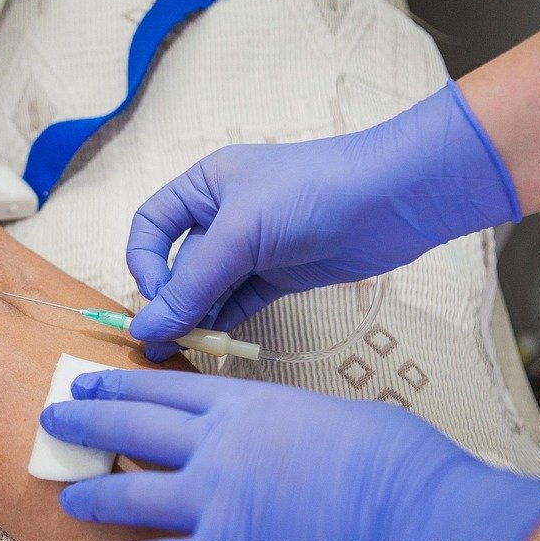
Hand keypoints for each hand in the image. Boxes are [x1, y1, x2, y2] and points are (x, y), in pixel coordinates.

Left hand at [41, 369, 539, 540]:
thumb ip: (287, 422)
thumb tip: (284, 433)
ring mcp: (212, 502)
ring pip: (129, 493)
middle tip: (54, 418)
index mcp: (245, 405)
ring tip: (67, 495)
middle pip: (131, 427)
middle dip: (87, 420)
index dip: (119, 384)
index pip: (163, 387)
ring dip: (92, 493)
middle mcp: (215, 447)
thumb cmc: (395, 462)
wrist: (412, 519)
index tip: (88, 382)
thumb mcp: (332, 416)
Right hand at [126, 81, 520, 360]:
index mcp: (204, 186)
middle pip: (177, 263)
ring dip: (194, 319)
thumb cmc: (311, 193)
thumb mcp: (240, 234)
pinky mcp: (280, 274)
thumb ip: (192, 285)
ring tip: (182, 354)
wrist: (394, 199)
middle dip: (168, 302)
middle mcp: (223, 214)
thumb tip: (145, 328)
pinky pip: (239, 303)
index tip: (158, 299)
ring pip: (208, 288)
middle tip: (161, 345)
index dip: (145, 263)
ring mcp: (253, 247)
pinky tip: (215, 345)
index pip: (151, 226)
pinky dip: (225, 324)